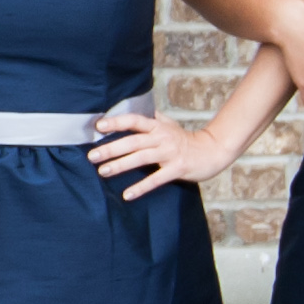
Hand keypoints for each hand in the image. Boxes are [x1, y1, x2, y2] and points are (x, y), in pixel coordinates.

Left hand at [87, 107, 243, 201]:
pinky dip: (141, 187)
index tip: (98, 126)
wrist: (212, 151)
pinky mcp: (177, 169)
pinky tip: (127, 194)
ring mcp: (170, 153)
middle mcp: (162, 137)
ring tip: (103, 172)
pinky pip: (156, 179)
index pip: (134, 120)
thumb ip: (150, 118)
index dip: (116, 122)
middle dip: (111, 148)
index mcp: (157, 126)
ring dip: (121, 165)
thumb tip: (128, 109)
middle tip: (92, 156)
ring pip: (141, 158)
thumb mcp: (168, 124)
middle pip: (133, 141)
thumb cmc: (184, 139)